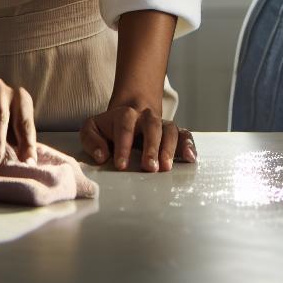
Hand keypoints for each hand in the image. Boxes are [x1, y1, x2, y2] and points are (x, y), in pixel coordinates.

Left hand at [81, 101, 196, 172]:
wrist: (129, 115)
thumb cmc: (108, 128)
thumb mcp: (92, 129)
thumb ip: (91, 140)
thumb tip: (102, 156)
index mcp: (124, 115)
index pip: (124, 127)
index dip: (123, 146)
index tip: (121, 165)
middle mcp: (146, 117)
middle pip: (152, 126)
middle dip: (151, 147)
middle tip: (150, 167)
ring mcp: (162, 124)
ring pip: (170, 130)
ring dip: (170, 148)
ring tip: (166, 167)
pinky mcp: (173, 133)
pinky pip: (184, 135)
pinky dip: (189, 145)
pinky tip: (190, 159)